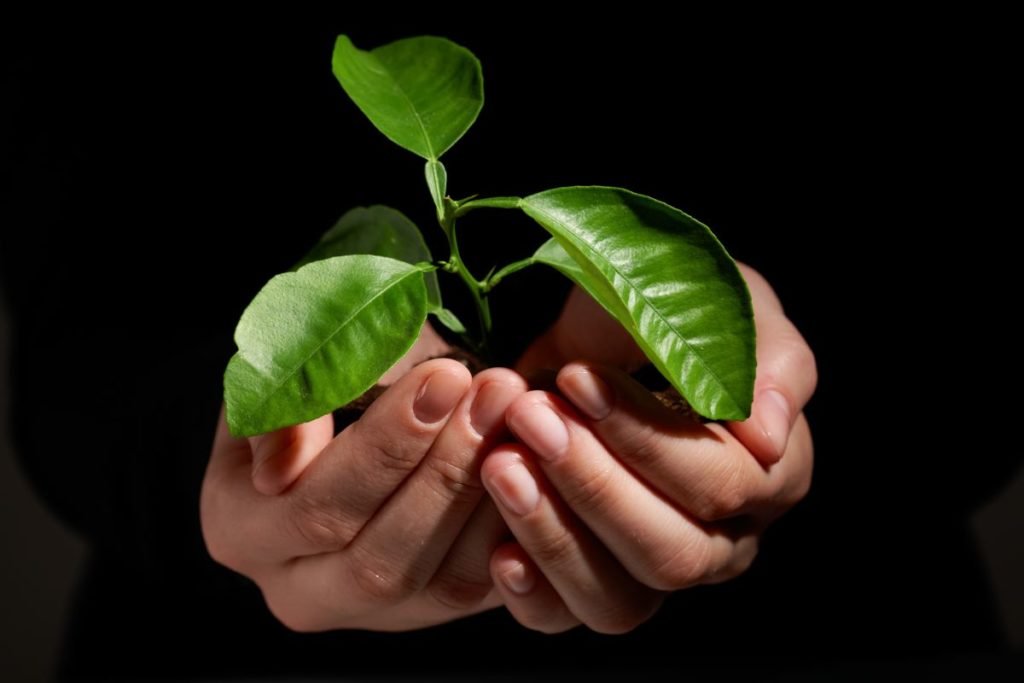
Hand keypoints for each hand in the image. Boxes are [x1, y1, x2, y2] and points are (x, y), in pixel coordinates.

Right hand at [201, 325, 527, 630]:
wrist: (362, 415)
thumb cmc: (318, 383)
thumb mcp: (286, 375)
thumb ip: (283, 412)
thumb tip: (281, 474)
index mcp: (240, 531)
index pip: (314, 508)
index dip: (385, 447)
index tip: (446, 377)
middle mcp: (299, 590)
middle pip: (380, 559)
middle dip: (447, 470)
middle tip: (498, 391)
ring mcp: (370, 614)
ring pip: (441, 583)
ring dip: (491, 493)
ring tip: (523, 414)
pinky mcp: (431, 612)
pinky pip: (486, 589)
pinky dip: (520, 529)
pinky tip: (541, 463)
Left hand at [481, 265, 816, 632]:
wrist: (592, 337)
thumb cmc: (664, 314)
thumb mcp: (726, 304)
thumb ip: (765, 360)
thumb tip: (768, 436)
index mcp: (772, 474)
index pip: (721, 485)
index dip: (647, 440)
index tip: (578, 380)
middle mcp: (723, 539)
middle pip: (673, 554)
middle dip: (593, 484)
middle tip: (531, 418)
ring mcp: (654, 569)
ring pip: (621, 600)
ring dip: (554, 534)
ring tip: (502, 465)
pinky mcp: (592, 584)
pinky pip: (565, 618)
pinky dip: (532, 592)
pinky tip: (497, 550)